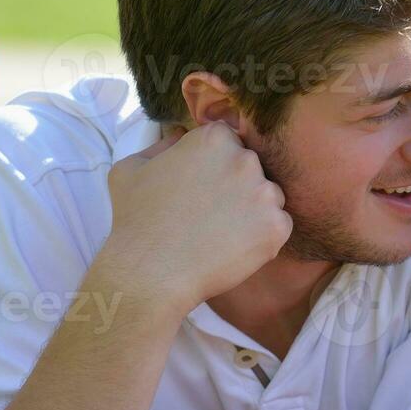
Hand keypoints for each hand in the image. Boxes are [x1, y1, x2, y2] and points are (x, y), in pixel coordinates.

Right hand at [100, 122, 292, 312]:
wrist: (151, 272)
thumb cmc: (136, 221)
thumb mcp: (131, 168)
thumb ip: (161, 145)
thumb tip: (180, 137)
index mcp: (214, 139)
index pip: (228, 141)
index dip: (215, 165)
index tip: (202, 186)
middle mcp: (245, 159)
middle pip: (251, 167)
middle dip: (236, 185)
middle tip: (210, 212)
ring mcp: (264, 193)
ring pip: (268, 196)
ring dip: (252, 210)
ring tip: (221, 231)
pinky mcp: (276, 226)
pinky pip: (278, 225)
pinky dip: (263, 237)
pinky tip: (234, 247)